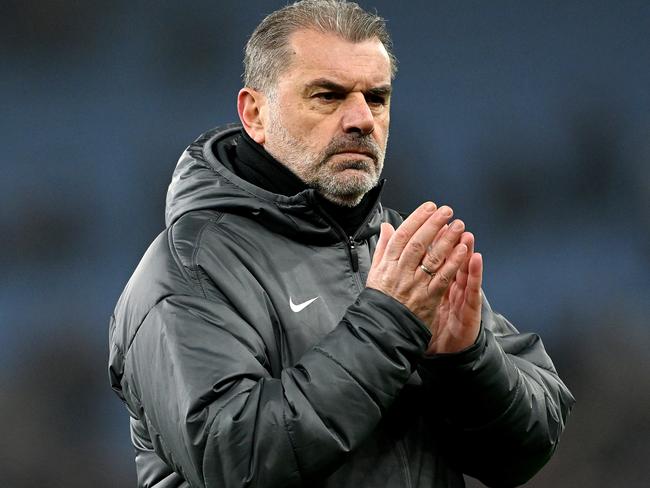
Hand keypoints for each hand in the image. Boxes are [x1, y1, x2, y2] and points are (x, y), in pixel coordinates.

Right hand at [366, 202, 468, 335]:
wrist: (383, 328)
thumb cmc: (380, 299)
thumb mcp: (375, 271)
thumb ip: (383, 248)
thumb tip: (386, 227)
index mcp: (388, 264)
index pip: (402, 236)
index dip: (417, 219)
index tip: (429, 207)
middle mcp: (401, 272)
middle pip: (418, 243)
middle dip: (434, 225)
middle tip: (447, 211)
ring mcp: (415, 285)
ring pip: (432, 258)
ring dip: (447, 240)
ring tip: (459, 226)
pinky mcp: (428, 298)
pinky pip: (443, 278)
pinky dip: (453, 263)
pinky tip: (462, 250)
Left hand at [424, 230, 482, 353]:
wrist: (448, 352)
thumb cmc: (435, 324)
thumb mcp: (423, 302)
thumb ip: (414, 281)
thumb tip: (403, 265)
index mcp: (437, 282)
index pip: (435, 257)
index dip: (433, 240)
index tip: (430, 220)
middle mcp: (451, 285)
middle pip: (451, 258)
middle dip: (450, 239)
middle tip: (451, 220)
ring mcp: (462, 295)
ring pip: (465, 268)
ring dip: (466, 248)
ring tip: (466, 231)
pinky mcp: (471, 308)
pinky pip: (473, 288)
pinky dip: (475, 273)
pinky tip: (476, 259)